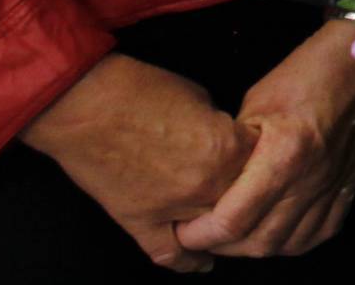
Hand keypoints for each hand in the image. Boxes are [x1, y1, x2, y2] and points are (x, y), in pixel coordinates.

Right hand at [22, 53, 253, 271]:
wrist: (86, 104)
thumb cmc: (139, 90)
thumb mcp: (200, 97)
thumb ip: (221, 128)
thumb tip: (228, 143)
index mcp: (226, 148)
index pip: (268, 164)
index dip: (267, 159)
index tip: (265, 158)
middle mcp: (205, 184)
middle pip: (246, 202)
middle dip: (251, 195)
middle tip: (251, 190)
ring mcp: (172, 208)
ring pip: (214, 232)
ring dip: (223, 227)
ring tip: (232, 224)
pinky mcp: (139, 222)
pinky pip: (169, 254)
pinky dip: (188, 261)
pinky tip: (201, 263)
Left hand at [173, 18, 354, 257]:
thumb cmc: (304, 73)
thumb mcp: (254, 104)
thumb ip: (234, 151)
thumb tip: (210, 186)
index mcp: (283, 155)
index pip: (232, 221)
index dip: (198, 235)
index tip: (181, 229)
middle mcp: (310, 180)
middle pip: (259, 242)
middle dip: (221, 247)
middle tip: (200, 234)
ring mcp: (333, 187)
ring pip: (289, 244)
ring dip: (255, 247)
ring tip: (234, 236)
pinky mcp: (349, 186)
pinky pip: (321, 232)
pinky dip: (294, 241)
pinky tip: (278, 231)